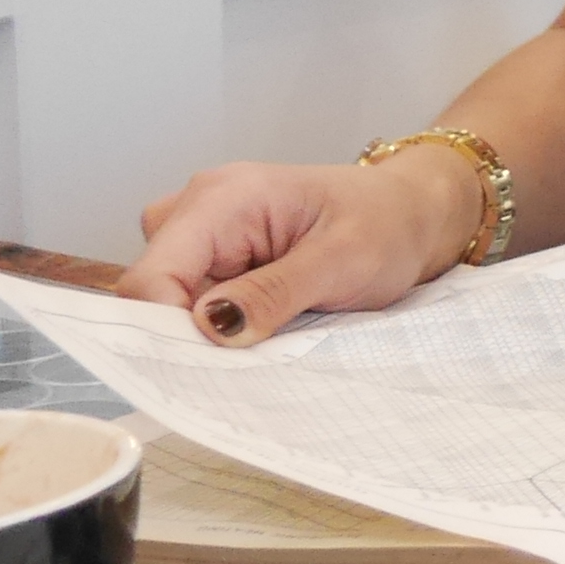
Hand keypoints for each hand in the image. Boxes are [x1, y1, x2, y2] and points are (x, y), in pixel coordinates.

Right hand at [126, 151, 479, 343]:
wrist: (414, 212)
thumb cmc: (387, 224)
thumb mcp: (343, 261)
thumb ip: (273, 292)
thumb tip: (209, 328)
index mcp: (222, 198)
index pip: (150, 276)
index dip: (164, 328)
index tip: (206, 365)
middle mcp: (198, 209)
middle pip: (152, 291)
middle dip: (189, 332)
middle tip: (250, 354)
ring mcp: (205, 232)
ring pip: (170, 300)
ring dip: (208, 329)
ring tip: (270, 333)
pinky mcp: (217, 255)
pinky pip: (195, 298)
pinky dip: (222, 322)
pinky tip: (263, 327)